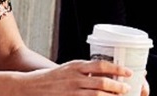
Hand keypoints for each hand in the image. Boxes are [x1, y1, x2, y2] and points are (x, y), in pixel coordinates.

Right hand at [0, 60, 133, 94]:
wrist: (28, 87)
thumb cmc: (50, 77)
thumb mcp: (68, 68)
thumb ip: (84, 71)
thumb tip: (104, 74)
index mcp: (76, 66)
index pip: (102, 65)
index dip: (117, 69)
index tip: (128, 72)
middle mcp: (74, 78)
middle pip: (102, 83)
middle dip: (117, 87)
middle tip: (127, 89)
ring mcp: (71, 91)